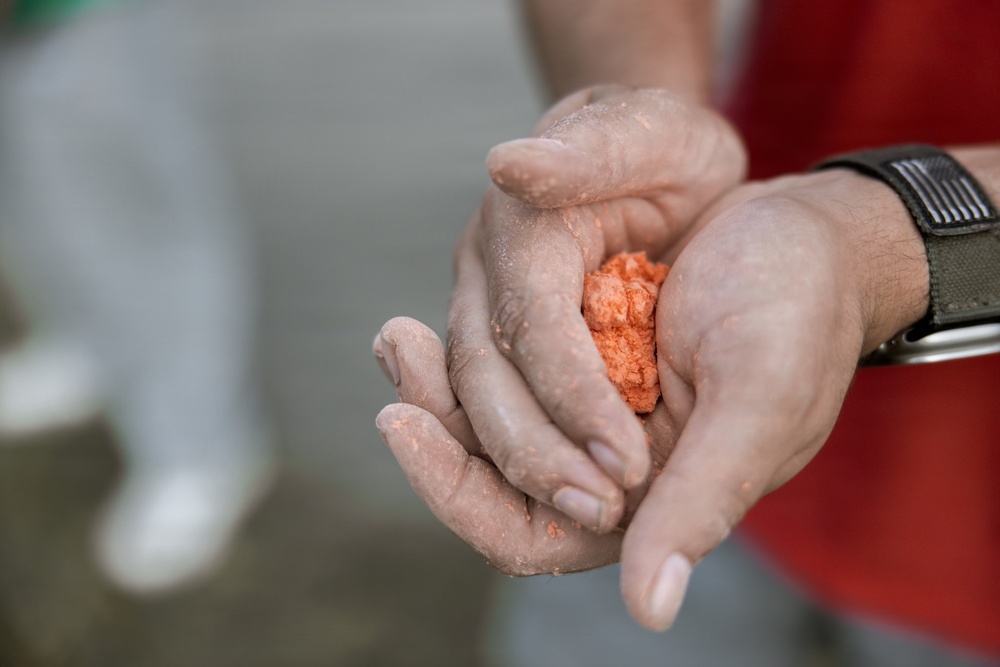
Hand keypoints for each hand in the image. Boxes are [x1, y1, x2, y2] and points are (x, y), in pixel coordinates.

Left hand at [375, 166, 929, 630]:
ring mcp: (593, 408)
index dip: (462, 495)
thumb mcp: (757, 400)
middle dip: (438, 436)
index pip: (532, 533)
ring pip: (493, 427)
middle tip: (396, 367)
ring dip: (441, 391)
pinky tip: (429, 321)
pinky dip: (470, 354)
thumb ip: (701, 500)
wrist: (810, 236)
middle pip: (494, 481)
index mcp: (654, 497)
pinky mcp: (584, 354)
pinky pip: (510, 371)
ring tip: (398, 341)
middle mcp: (613, 464)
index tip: (405, 427)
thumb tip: (647, 612)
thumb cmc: (798, 312)